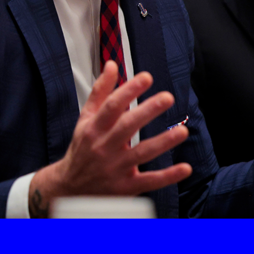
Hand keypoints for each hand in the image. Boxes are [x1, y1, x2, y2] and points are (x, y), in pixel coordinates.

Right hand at [27, 61, 192, 216]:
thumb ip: (100, 92)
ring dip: (163, 142)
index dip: (128, 91)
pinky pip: (149, 181)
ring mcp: (115, 168)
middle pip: (127, 127)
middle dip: (148, 111)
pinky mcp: (125, 187)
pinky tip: (185, 168)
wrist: (69, 188)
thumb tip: (112, 65)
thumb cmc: (82, 149)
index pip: (111, 106)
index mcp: (94, 128)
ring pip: (141, 153)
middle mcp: (104, 147)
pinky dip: (168, 176)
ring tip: (182, 131)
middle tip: (167, 97)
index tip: (146, 78)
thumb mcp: (85, 119)